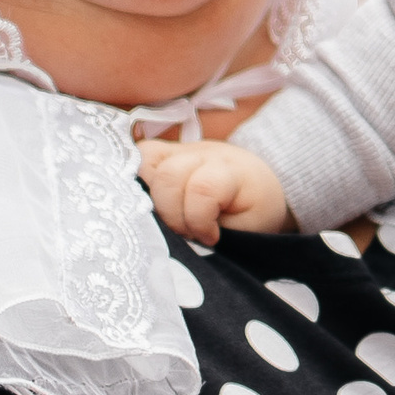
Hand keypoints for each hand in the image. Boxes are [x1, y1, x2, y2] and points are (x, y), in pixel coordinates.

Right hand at [137, 136, 290, 243]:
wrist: (258, 186)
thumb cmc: (253, 212)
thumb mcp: (247, 230)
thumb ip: (214, 236)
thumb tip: (180, 244)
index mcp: (232, 171)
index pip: (203, 188)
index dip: (199, 220)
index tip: (211, 238)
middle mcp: (203, 153)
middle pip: (169, 175)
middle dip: (172, 214)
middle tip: (187, 232)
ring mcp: (180, 149)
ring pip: (146, 162)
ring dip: (151, 199)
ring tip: (169, 218)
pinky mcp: (163, 152)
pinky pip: (138, 157)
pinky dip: (136, 180)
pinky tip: (148, 203)